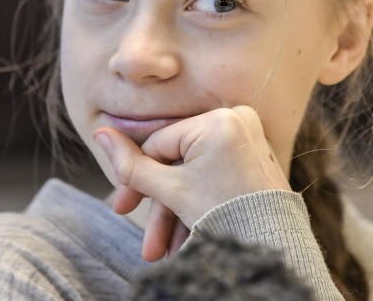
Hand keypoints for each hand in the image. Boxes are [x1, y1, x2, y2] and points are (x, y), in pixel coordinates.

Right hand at [93, 105, 290, 261]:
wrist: (273, 245)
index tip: (121, 207)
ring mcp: (249, 138)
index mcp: (217, 119)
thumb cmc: (224, 214)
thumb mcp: (170, 191)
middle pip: (178, 162)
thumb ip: (131, 165)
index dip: (137, 177)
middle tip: (146, 239)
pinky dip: (200, 205)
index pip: (159, 143)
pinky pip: (215, 176)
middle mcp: (237, 120)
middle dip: (160, 207)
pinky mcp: (256, 158)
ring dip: (177, 215)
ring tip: (165, 253)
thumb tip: (99, 132)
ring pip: (195, 174)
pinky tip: (187, 241)